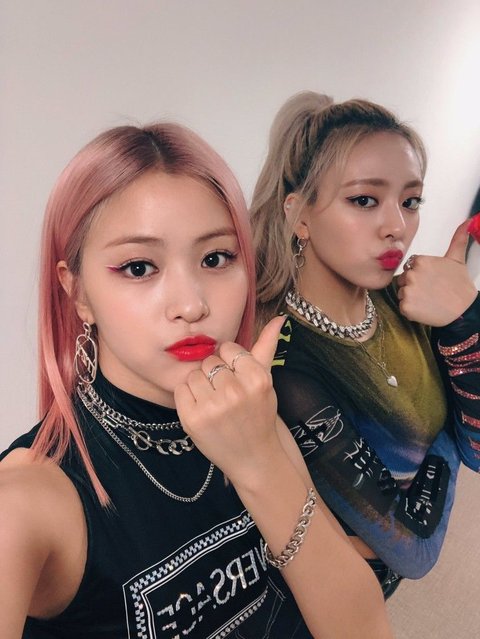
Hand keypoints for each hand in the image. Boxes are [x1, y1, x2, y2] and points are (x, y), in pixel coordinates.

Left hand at [174, 316, 285, 482]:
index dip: (229, 362)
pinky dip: (188, 398)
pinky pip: (181, 390)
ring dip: (200, 386)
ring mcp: (213, 407)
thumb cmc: (258, 414)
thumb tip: (279, 317)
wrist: (254, 458)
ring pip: (194, 374)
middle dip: (215, 375)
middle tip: (226, 394)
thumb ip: (267, 346)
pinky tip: (202, 409)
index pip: (228, 349)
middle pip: (210, 361)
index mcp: (257, 379)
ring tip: (214, 402)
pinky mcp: (193, 420)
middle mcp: (236, 392)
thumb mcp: (265, 380)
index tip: (235, 379)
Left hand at [397, 219, 476, 325]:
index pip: (410, 266)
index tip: (432, 280)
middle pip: (404, 279)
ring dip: (412, 297)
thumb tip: (469, 221)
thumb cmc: (460, 286)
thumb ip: (458, 238)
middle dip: (414, 285)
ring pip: (402, 292)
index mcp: (421, 261)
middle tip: (431, 291)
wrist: (464, 311)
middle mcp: (412, 274)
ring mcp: (408, 291)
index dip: (420, 274)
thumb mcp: (457, 259)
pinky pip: (402, 306)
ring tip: (428, 300)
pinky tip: (424, 308)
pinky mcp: (406, 307)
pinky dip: (411, 310)